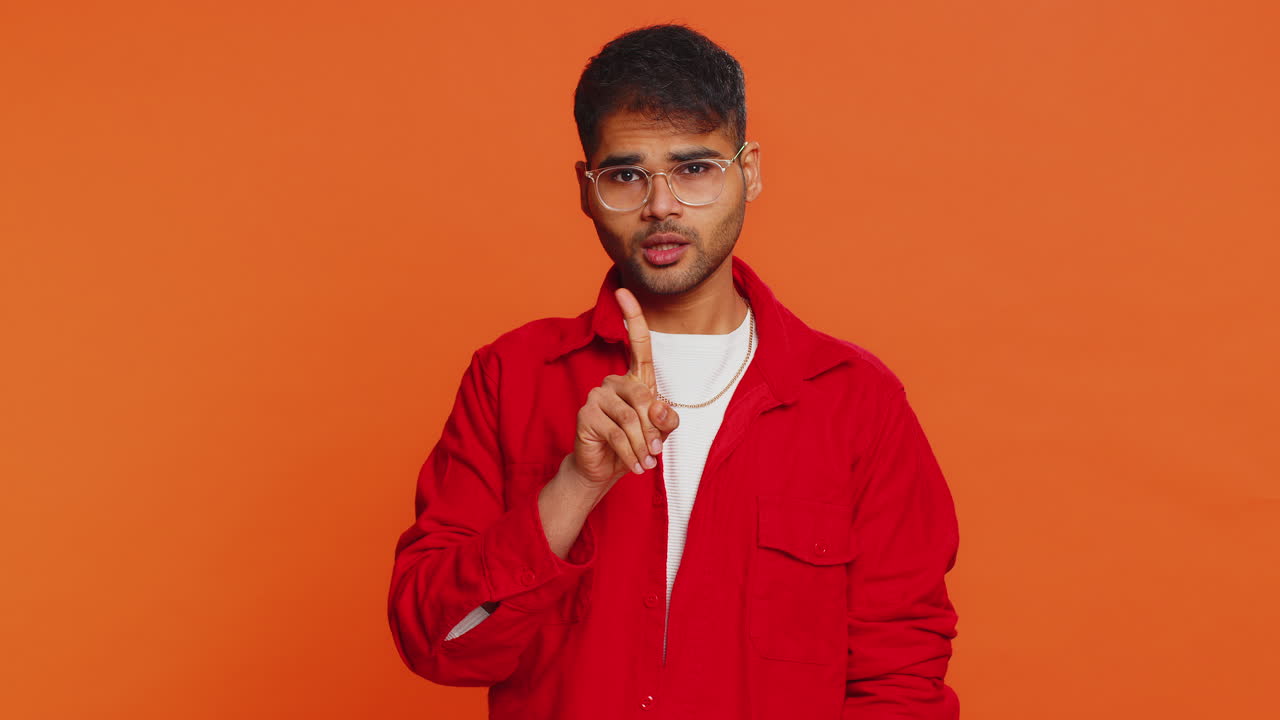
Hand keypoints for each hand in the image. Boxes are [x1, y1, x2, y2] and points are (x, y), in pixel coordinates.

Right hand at [567, 287, 680, 491]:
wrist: (604, 470)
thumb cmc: (634, 446)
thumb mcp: (658, 433)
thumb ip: (666, 420)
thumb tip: (660, 410)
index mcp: (634, 380)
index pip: (637, 343)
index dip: (632, 316)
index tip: (624, 290)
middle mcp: (614, 382)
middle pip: (643, 396)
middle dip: (654, 430)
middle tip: (656, 454)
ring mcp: (597, 396)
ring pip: (630, 417)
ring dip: (642, 445)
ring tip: (645, 463)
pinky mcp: (586, 415)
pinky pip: (617, 432)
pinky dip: (630, 453)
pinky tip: (634, 466)